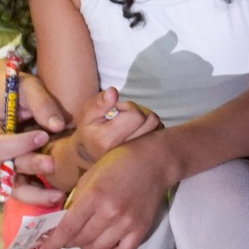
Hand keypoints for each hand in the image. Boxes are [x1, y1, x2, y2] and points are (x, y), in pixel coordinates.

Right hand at [0, 66, 68, 205]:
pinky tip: (58, 197)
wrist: (3, 90)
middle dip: (30, 167)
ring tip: (58, 197)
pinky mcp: (15, 168)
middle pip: (6, 168)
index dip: (18, 144)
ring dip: (35, 194)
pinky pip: (24, 185)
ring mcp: (2, 164)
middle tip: (52, 164)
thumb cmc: (12, 86)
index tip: (41, 135)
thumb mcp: (27, 86)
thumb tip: (58, 126)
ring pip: (13, 186)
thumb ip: (42, 104)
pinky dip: (39, 194)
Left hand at [38, 136, 176, 248]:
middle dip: (70, 242)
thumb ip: (76, 200)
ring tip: (87, 239)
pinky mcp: (141, 229)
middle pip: (81, 240)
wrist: (154, 161)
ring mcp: (127, 223)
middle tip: (68, 238)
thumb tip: (63, 223)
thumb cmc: (118, 163)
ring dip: (87, 247)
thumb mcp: (90, 176)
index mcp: (94, 196)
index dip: (53, 243)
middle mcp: (110, 213)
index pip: (68, 228)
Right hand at [45, 86, 162, 191]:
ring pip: (158, 128)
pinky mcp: (145, 157)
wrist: (90, 154)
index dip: (128, 107)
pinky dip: (151, 130)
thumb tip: (113, 92)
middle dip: (140, 112)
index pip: (136, 115)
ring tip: (130, 124)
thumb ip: (100, 102)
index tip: (116, 111)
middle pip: (151, 120)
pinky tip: (137, 132)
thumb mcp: (88, 114)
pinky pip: (160, 137)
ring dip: (147, 121)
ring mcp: (137, 156)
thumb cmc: (90, 130)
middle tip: (124, 117)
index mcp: (108, 140)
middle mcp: (125, 151)